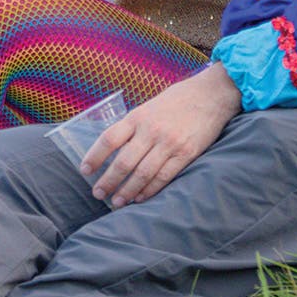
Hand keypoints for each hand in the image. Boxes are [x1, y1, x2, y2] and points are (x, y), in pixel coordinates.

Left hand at [81, 65, 242, 207]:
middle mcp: (151, 130)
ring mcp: (169, 143)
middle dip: (108, 181)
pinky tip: (140, 198)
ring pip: (142, 174)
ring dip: (127, 191)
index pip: (109, 138)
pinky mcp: (186, 154)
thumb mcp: (149, 106)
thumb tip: (114, 147)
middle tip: (98, 193)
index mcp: (138, 116)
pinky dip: (150, 190)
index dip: (94, 156)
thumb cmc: (177, 99)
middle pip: (123, 162)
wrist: (211, 94)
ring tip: (117, 202)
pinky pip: (164, 177)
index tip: (84, 170)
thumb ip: (134, 125)